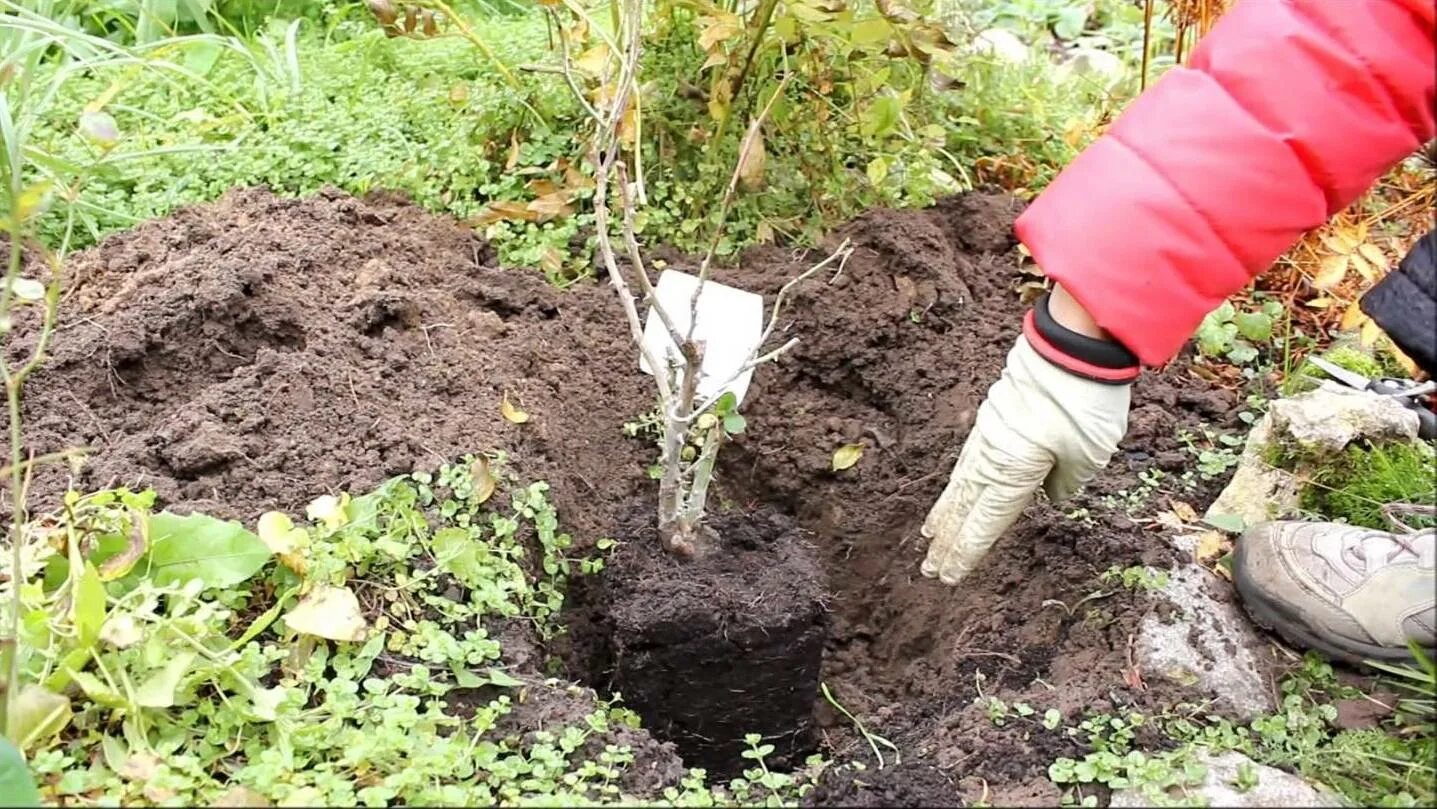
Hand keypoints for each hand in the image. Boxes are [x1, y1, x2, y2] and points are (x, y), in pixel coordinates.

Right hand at [920, 325, 1132, 584]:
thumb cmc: (1084, 404)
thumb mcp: (1089, 455)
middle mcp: (991, 458)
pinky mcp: (990, 418)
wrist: (1072, 344)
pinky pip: (966, 461)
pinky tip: (955, 487)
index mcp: (1013, 473)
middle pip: (963, 508)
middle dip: (946, 541)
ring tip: (928, 534)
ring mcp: (986, 437)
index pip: (983, 524)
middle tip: (929, 568)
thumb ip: (1066, 483)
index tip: (948, 576)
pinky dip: (955, 482)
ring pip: (960, 484)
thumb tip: (1049, 495)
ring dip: (944, 513)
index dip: (965, 553)